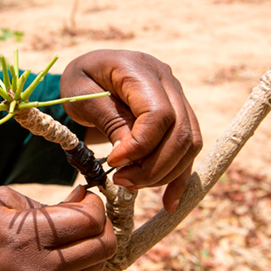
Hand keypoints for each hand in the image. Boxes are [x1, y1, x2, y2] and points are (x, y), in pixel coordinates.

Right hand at [0, 185, 115, 270]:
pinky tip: (61, 246)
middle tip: (87, 211)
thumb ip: (47, 201)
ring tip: (75, 229)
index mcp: (28, 236)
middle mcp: (42, 267)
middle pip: (104, 246)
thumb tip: (81, 197)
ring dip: (94, 243)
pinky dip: (80, 258)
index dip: (95, 204)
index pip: (89, 221)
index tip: (85, 196)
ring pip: (97, 264)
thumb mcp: (1, 201)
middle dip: (103, 223)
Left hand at [60, 50, 202, 211]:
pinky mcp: (180, 115)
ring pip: (189, 144)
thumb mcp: (82, 96)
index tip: (114, 162)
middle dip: (154, 166)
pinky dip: (179, 177)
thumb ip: (109, 120)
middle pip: (180, 132)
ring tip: (131, 183)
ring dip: (165, 173)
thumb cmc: (81, 81)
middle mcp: (167, 79)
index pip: (158, 114)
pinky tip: (169, 202)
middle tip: (122, 180)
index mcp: (139, 69)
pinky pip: (188, 150)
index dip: (140, 145)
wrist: (90, 72)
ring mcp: (177, 96)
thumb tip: (130, 154)